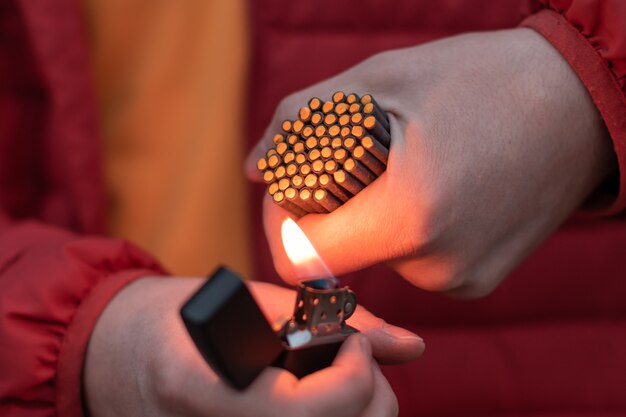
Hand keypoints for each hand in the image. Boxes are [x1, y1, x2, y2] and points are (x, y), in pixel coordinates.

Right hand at [84, 277, 423, 416]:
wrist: (115, 355)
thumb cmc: (176, 316)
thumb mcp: (250, 300)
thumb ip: (331, 319)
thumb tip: (412, 346)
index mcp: (204, 391)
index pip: (307, 414)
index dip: (353, 376)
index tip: (353, 342)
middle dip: (371, 401)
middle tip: (359, 362)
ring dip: (359, 415)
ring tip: (343, 381)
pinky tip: (327, 401)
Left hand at [247, 28, 615, 296]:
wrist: (578, 105)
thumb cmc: (480, 80)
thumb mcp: (378, 81)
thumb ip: (299, 123)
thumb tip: (255, 169)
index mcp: (408, 215)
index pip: (301, 254)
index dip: (281, 222)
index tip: (290, 189)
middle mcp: (436, 264)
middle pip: (339, 257)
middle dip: (328, 214)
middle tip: (351, 161)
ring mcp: (461, 280)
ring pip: (377, 259)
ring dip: (371, 218)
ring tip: (405, 166)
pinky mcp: (478, 281)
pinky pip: (414, 263)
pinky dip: (406, 230)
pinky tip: (433, 188)